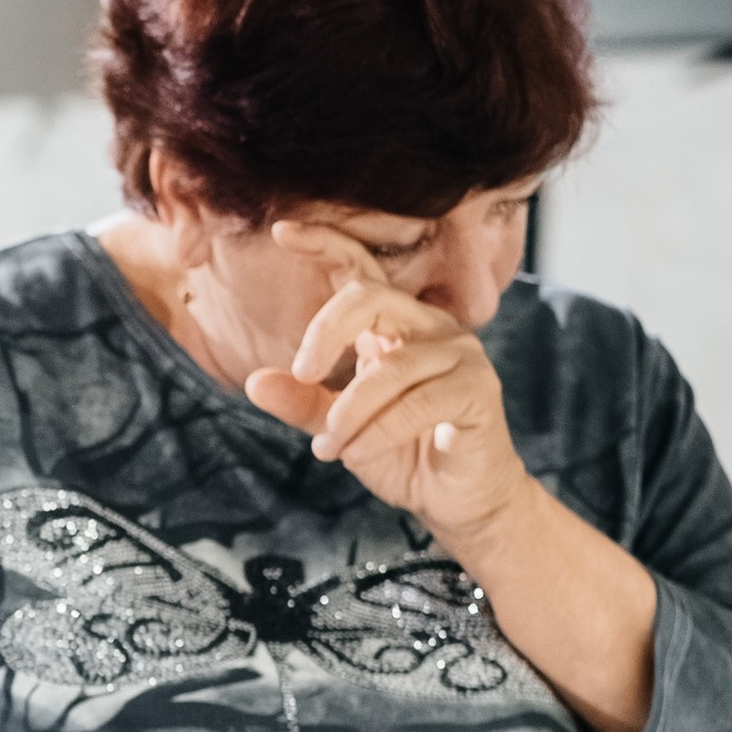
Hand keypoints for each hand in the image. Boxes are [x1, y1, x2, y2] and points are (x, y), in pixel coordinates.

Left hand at [243, 232, 527, 549]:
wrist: (455, 500)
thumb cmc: (402, 454)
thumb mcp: (339, 428)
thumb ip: (302, 402)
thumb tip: (254, 382)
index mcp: (394, 325)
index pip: (361, 271)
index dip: (325, 244)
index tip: (281, 231)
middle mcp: (430, 328)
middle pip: (371, 299)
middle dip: (326, 334)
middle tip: (305, 375)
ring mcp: (459, 355)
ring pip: (389, 368)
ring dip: (349, 412)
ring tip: (328, 449)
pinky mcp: (477, 390)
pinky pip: (417, 403)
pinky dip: (378, 431)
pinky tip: (356, 453)